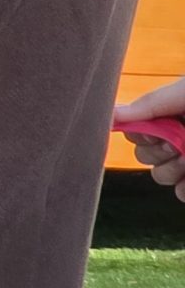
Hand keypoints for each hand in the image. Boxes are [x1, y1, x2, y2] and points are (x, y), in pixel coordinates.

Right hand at [114, 76, 184, 199]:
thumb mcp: (182, 94)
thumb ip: (151, 103)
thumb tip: (110, 113)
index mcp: (168, 114)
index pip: (137, 129)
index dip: (142, 135)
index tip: (157, 133)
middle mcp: (175, 137)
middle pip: (144, 154)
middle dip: (158, 153)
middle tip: (177, 146)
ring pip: (160, 175)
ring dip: (171, 171)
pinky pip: (180, 193)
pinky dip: (182, 190)